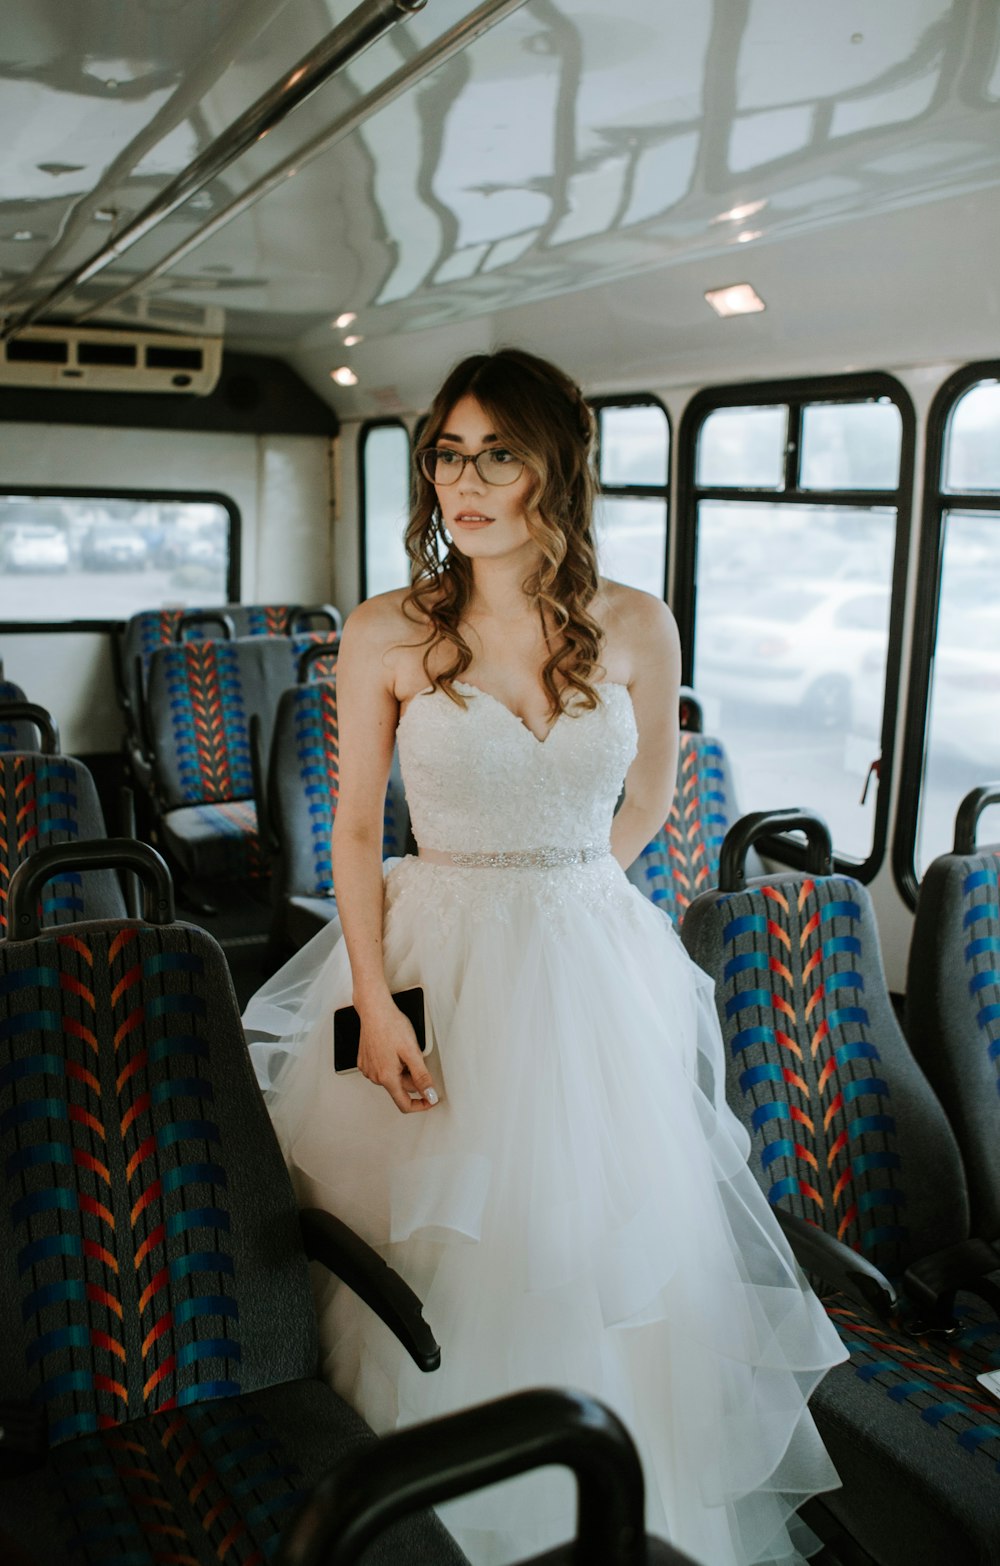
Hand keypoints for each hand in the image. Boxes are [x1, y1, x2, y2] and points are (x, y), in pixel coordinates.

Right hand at [356, 996, 438, 1113]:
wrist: (374, 1009)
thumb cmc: (391, 1025)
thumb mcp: (412, 1052)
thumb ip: (422, 1077)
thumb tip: (429, 1095)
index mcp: (386, 1077)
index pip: (404, 1104)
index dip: (421, 1105)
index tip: (430, 1099)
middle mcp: (374, 1076)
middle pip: (400, 1088)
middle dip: (412, 1079)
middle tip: (417, 1058)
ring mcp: (368, 1069)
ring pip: (391, 1078)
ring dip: (402, 1070)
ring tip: (403, 1050)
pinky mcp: (364, 1061)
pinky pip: (382, 1070)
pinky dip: (392, 1064)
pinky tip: (393, 1049)